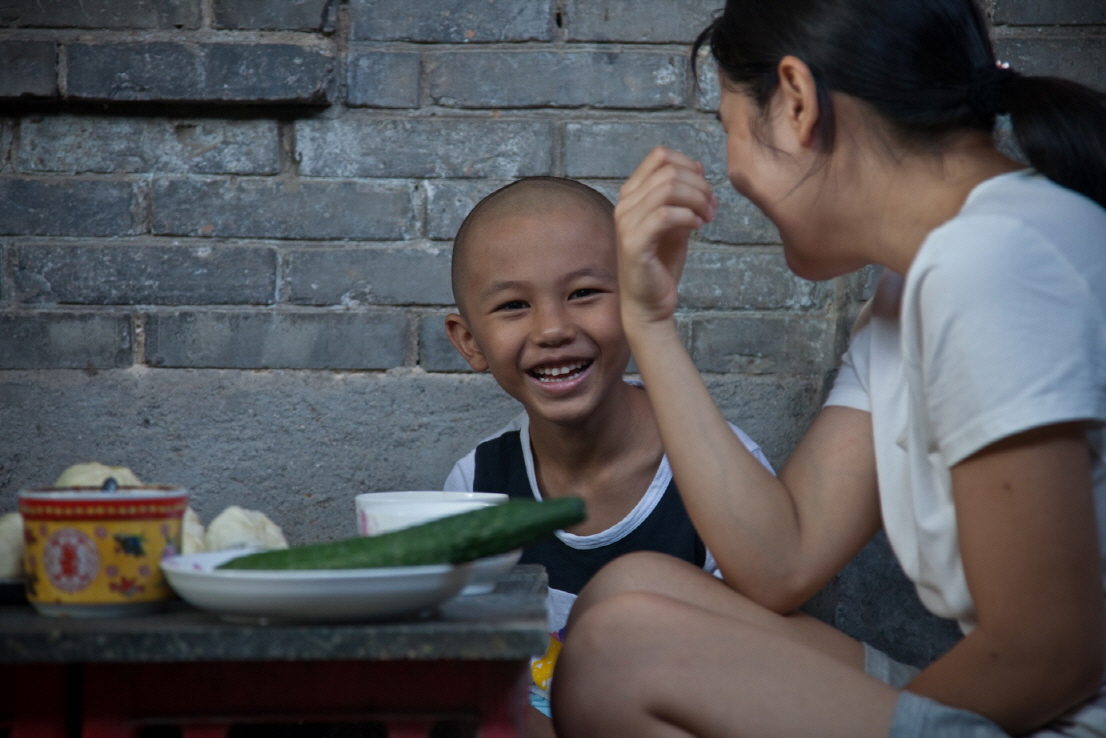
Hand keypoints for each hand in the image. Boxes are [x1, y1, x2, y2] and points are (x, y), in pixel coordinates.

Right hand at [614, 147, 716, 325]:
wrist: (649, 303)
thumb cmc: (661, 264)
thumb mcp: (676, 223)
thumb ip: (682, 198)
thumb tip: (699, 172)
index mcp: (632, 194)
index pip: (660, 156)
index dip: (689, 164)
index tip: (705, 185)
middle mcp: (624, 204)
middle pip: (669, 170)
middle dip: (700, 185)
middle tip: (713, 208)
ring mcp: (626, 223)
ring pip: (669, 188)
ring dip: (698, 199)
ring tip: (708, 217)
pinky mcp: (634, 243)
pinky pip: (665, 214)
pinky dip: (689, 216)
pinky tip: (698, 227)